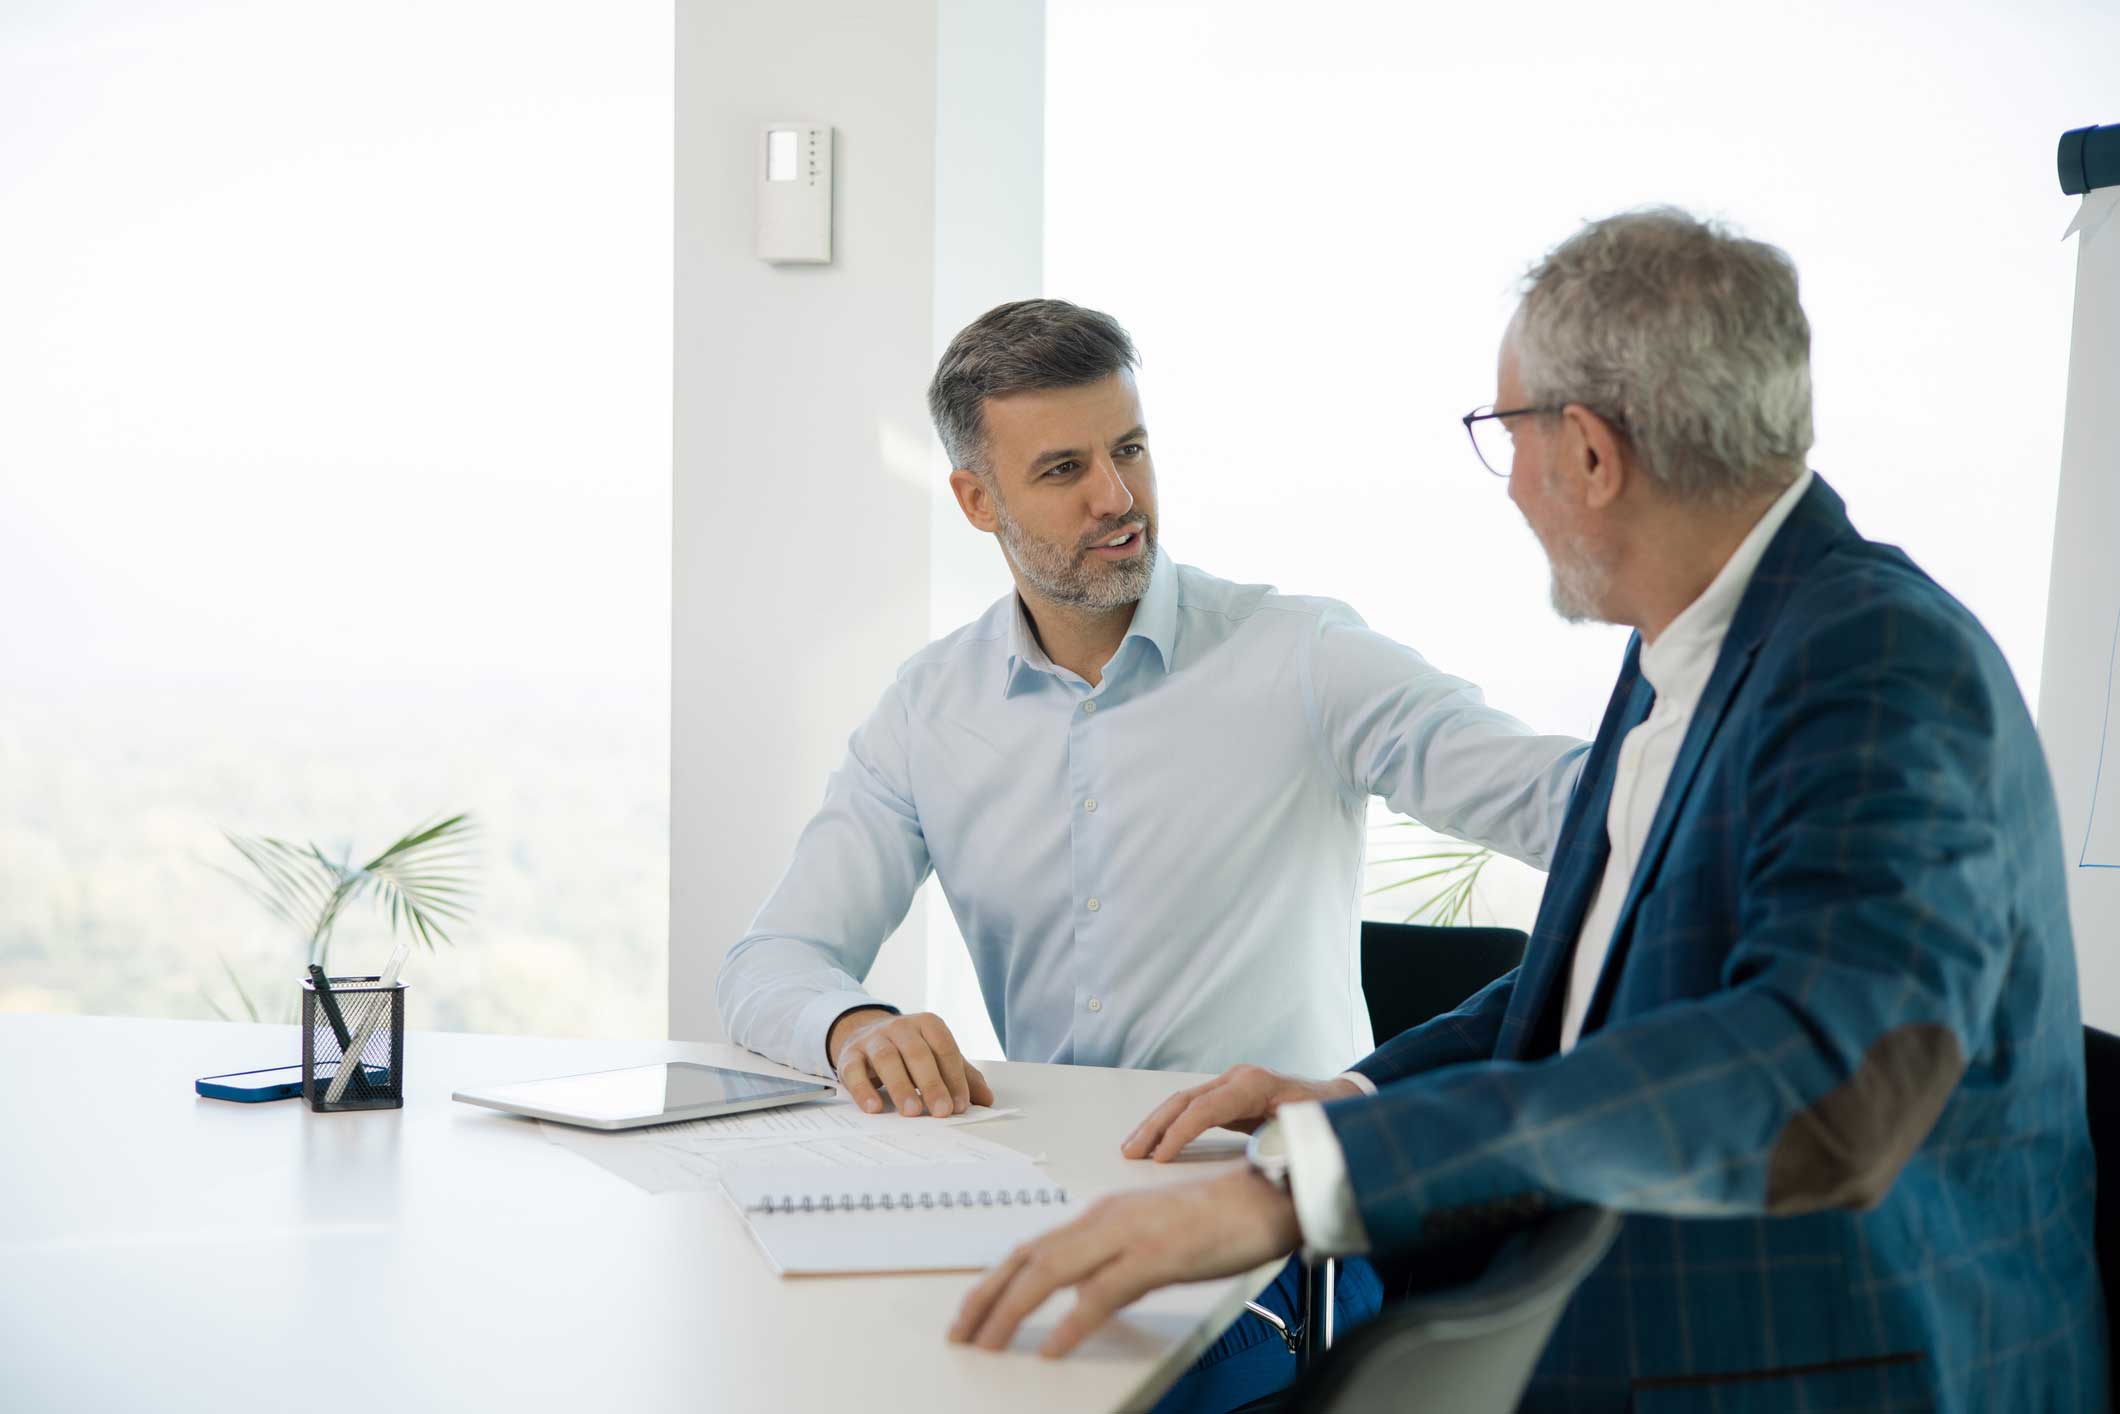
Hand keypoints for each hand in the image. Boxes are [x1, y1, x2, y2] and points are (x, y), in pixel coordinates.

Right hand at [829, 1008, 993, 1117]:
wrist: (864, 1035)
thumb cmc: (908, 1051)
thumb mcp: (937, 1058)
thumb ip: (962, 1076)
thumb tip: (987, 1100)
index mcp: (927, 1024)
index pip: (944, 1048)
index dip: (954, 1077)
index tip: (960, 1105)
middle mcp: (900, 1027)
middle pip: (917, 1052)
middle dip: (931, 1083)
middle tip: (941, 1111)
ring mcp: (873, 1039)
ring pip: (887, 1058)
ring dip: (901, 1086)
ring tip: (912, 1112)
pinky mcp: (850, 1055)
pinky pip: (854, 1071)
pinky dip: (863, 1090)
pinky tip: (874, 1108)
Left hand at [949, 1168, 1300, 1356]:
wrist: (1269, 1196)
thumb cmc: (1217, 1220)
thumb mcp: (1151, 1238)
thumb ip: (1113, 1260)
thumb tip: (1079, 1294)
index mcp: (1102, 1213)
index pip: (1031, 1246)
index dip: (994, 1281)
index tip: (970, 1312)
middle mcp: (1106, 1217)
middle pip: (1029, 1258)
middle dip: (987, 1297)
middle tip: (961, 1332)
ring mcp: (1130, 1234)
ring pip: (1053, 1271)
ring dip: (1013, 1310)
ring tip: (988, 1343)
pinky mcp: (1159, 1255)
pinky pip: (1104, 1292)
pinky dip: (1073, 1322)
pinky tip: (1054, 1346)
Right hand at [1121, 1063, 1360, 1161]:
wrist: (1339, 1100)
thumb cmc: (1327, 1118)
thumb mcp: (1307, 1130)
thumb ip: (1281, 1144)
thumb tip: (1261, 1167)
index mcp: (1255, 1085)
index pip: (1205, 1109)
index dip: (1179, 1134)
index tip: (1160, 1159)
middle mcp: (1238, 1078)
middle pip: (1185, 1100)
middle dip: (1155, 1126)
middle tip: (1131, 1151)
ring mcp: (1232, 1084)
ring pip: (1183, 1102)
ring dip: (1155, 1124)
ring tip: (1132, 1148)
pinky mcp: (1230, 1097)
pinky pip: (1193, 1109)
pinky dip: (1171, 1125)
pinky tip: (1156, 1142)